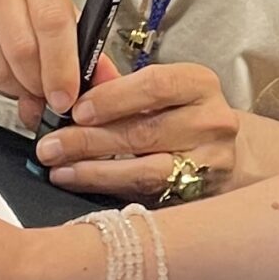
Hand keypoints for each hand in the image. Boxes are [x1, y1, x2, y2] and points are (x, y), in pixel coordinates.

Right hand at [0, 0, 83, 114]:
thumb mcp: (52, 4)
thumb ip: (82, 43)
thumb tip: (107, 79)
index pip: (55, 20)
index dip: (63, 66)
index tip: (67, 95)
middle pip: (25, 45)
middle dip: (40, 82)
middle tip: (49, 98)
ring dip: (18, 86)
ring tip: (27, 84)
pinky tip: (4, 73)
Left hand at [27, 57, 242, 199]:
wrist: (227, 152)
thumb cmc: (182, 114)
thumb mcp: (160, 90)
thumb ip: (118, 84)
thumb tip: (73, 81)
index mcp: (200, 84)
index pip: (155, 85)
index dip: (112, 98)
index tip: (77, 111)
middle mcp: (212, 123)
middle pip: (145, 132)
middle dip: (90, 140)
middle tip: (51, 145)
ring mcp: (209, 165)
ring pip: (145, 171)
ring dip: (94, 171)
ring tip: (60, 169)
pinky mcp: (198, 198)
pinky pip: (147, 196)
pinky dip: (109, 190)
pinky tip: (82, 183)